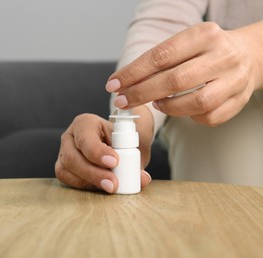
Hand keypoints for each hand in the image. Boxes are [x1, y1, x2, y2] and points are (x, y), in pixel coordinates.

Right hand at [55, 113, 151, 193]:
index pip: (85, 138)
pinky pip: (67, 180)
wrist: (116, 142)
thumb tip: (142, 178)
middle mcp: (69, 137)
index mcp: (85, 123)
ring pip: (66, 170)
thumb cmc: (122, 140)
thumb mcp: (131, 144)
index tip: (114, 162)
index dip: (97, 152)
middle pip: (72, 157)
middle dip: (94, 173)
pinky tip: (100, 187)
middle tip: (113, 184)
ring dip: (89, 181)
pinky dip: (84, 186)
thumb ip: (136, 160)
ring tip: (110, 187)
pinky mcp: (63, 168)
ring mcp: (63, 153)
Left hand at [106, 21, 262, 125]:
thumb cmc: (206, 51)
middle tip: (122, 101)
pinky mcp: (238, 100)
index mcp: (203, 35)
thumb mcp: (185, 44)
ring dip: (168, 107)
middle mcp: (221, 56)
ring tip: (155, 103)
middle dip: (142, 93)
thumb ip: (159, 61)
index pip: (161, 56)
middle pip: (175, 80)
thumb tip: (124, 83)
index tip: (114, 84)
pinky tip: (181, 109)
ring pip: (195, 102)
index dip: (133, 73)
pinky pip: (208, 117)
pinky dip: (188, 116)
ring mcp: (233, 80)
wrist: (249, 55)